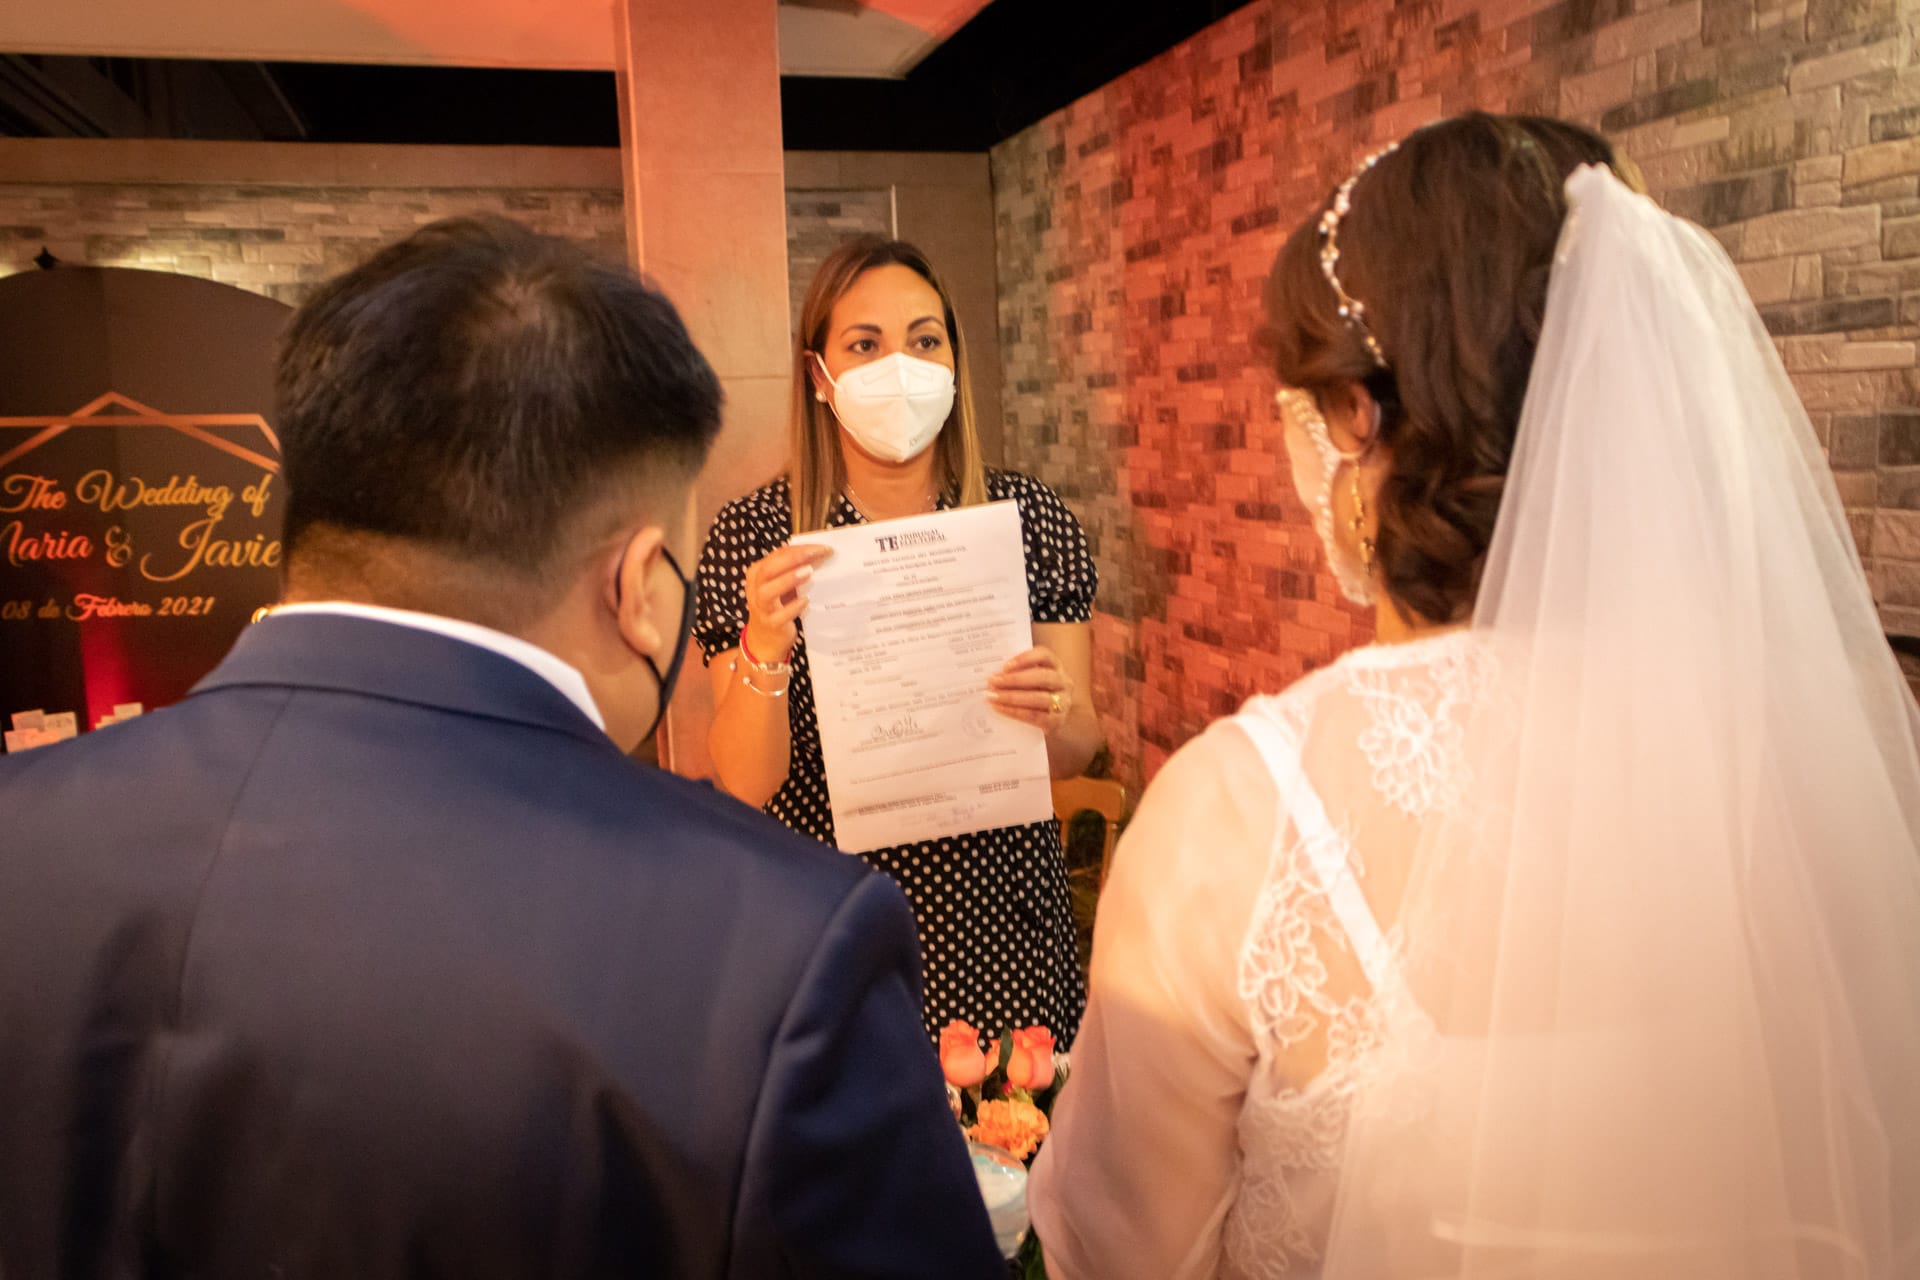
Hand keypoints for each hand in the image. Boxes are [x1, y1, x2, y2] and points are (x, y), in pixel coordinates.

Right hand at [743, 544, 832, 661]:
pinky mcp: (770, 624)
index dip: (800, 549)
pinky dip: (793, 607)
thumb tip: (820, 555)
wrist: (765, 639)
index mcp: (758, 573)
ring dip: (789, 580)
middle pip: (769, 569)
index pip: (777, 555)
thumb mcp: (782, 585)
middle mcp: (756, 588)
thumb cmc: (777, 605)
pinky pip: (780, 616)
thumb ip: (794, 570)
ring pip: (768, 591)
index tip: (823, 547)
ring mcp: (761, 607)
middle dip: (794, 558)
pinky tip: (806, 601)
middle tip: (817, 554)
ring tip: (809, 572)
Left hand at [987, 647, 1072, 733]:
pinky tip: (1000, 709)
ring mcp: (1063, 702)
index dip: (1025, 659)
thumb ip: (1017, 673)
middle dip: (1015, 680)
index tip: (1005, 666)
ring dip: (1012, 697)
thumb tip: (994, 674)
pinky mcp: (1057, 721)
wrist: (1053, 720)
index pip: (1044, 655)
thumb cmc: (1035, 693)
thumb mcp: (1030, 680)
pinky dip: (1016, 712)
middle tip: (992, 682)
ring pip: (1039, 698)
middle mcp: (1063, 682)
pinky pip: (1035, 716)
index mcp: (1056, 666)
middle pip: (1042, 677)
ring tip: (993, 697)